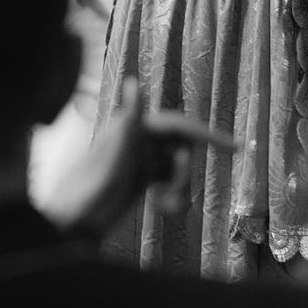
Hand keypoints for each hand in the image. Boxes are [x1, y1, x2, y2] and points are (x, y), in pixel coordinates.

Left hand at [43, 78, 237, 236]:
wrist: (72, 226)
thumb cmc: (87, 191)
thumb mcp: (110, 158)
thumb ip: (127, 121)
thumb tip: (134, 81)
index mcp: (132, 128)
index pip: (180, 126)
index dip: (209, 136)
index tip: (236, 149)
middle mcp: (137, 139)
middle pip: (181, 147)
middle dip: (185, 172)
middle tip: (175, 197)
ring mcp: (139, 158)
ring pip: (176, 166)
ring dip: (179, 186)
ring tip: (166, 208)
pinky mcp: (139, 178)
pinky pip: (168, 180)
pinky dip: (172, 194)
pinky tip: (162, 207)